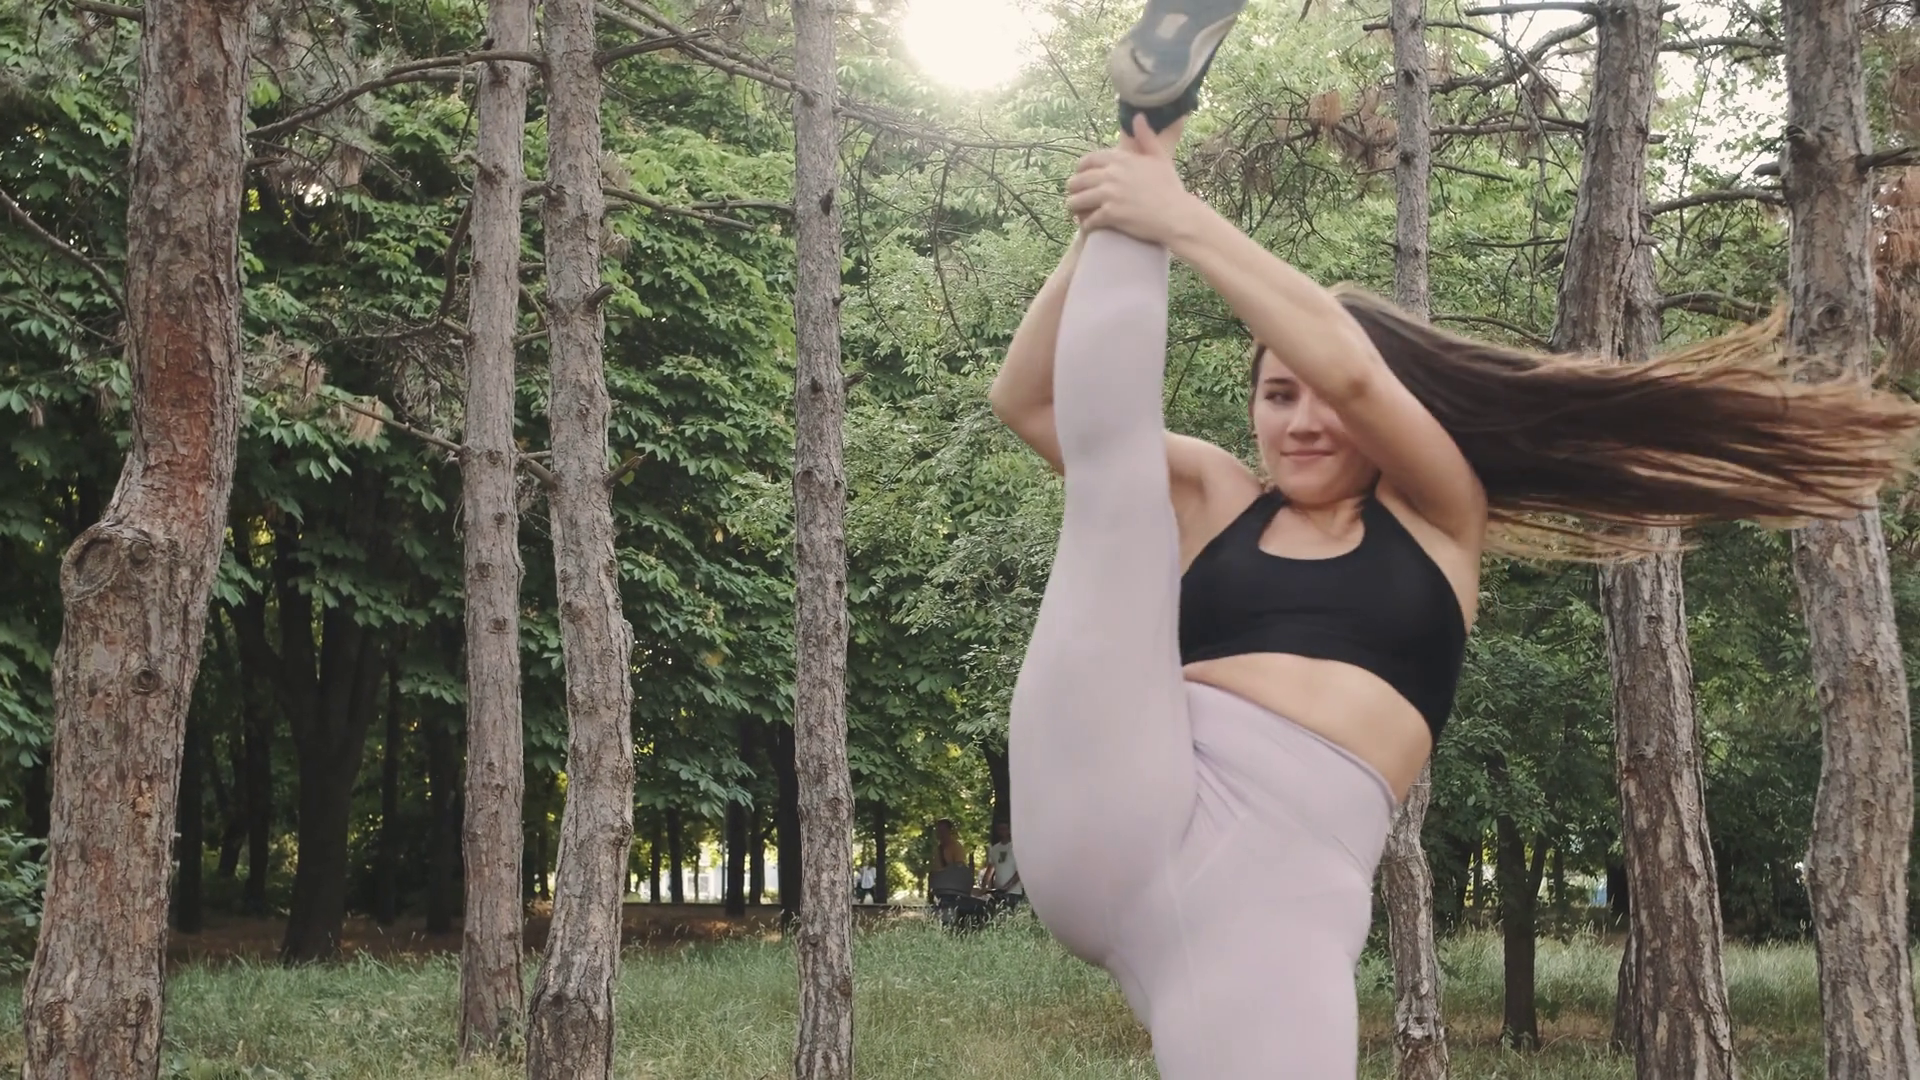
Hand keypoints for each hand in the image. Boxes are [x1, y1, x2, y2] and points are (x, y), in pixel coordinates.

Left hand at [1065, 115, 1201, 245]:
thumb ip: (1146, 137)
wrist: (1177, 215)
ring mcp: (1109, 194)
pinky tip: (1090, 227)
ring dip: (1076, 209)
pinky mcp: (1110, 214)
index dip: (1080, 170)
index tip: (1081, 178)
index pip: (1087, 160)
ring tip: (1080, 214)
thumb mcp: (1160, 157)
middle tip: (1077, 199)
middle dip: (1074, 191)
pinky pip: (1088, 220)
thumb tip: (1138, 117)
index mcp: (1120, 159)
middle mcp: (1111, 174)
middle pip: (1077, 181)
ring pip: (1076, 201)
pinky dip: (1087, 225)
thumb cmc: (1170, 187)